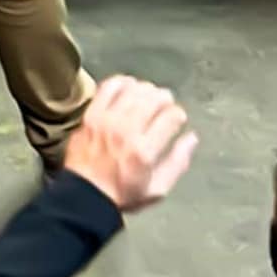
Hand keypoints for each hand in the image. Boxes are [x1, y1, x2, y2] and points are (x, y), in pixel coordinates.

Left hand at [63, 77, 196, 212]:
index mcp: (144, 151)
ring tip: (149, 96)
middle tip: (166, 104)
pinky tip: (129, 86)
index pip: (170, 117)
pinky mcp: (91, 114)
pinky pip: (108, 87)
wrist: (84, 195)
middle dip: (165, 98)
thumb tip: (192, 138)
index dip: (178, 114)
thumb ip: (178, 163)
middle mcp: (126, 131)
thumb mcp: (157, 189)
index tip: (178, 118)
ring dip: (146, 89)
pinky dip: (121, 82)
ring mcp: (106, 120)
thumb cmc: (123, 194)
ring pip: (132, 90)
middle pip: (153, 98)